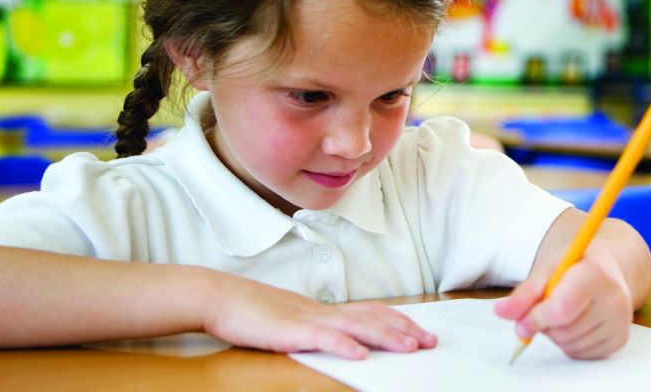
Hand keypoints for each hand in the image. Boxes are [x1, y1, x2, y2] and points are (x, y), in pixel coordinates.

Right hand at [203, 274, 436, 358]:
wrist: (220, 297)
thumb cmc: (253, 312)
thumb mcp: (293, 320)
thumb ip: (318, 327)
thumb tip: (343, 340)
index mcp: (324, 309)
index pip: (371, 311)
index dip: (399, 320)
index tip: (422, 331)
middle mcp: (322, 311)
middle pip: (372, 317)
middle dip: (405, 330)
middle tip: (431, 341)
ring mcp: (307, 320)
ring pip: (355, 326)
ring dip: (386, 336)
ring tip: (410, 347)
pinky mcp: (289, 332)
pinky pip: (321, 338)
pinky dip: (343, 345)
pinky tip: (360, 354)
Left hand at [493, 252, 632, 358]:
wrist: (608, 270)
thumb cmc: (574, 267)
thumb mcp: (548, 270)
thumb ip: (525, 293)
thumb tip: (500, 311)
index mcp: (595, 273)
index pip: (560, 309)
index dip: (535, 319)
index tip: (521, 323)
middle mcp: (615, 298)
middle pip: (563, 330)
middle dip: (546, 324)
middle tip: (551, 306)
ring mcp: (621, 321)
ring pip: (570, 345)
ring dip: (557, 334)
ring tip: (566, 312)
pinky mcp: (620, 339)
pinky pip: (581, 354)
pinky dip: (570, 344)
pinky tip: (577, 323)